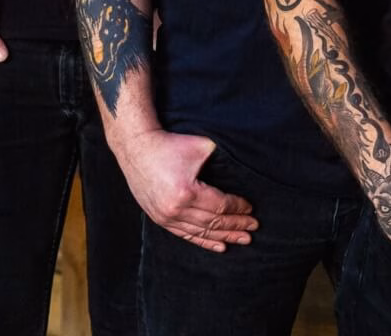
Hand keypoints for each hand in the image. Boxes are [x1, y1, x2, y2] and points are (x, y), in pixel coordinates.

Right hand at [117, 129, 257, 251]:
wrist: (136, 148)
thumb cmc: (169, 144)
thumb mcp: (201, 145)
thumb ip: (222, 158)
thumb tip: (244, 168)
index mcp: (187, 192)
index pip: (220, 206)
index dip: (238, 208)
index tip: (251, 208)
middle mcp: (175, 209)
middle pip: (213, 223)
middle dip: (236, 225)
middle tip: (254, 227)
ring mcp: (166, 217)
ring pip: (201, 232)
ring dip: (224, 237)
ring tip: (243, 239)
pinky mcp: (159, 218)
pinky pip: (185, 235)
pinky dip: (204, 241)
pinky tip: (220, 246)